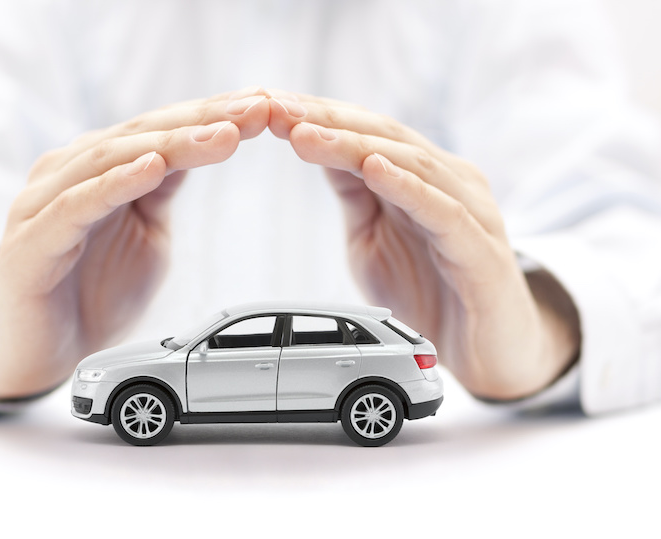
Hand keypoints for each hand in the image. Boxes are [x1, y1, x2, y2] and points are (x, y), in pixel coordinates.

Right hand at [0, 88, 270, 398]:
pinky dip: (116, 184)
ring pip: (111, 160)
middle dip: (202, 121)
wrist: (38, 354)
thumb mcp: (145, 232)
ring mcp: (44, 204)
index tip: (262, 106)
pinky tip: (152, 168)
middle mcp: (68, 174)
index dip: (211, 116)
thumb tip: (205, 144)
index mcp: (97, 169)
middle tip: (255, 110)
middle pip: (141, 135)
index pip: (160, 130)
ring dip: (171, 144)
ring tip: (221, 134)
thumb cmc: (90, 293)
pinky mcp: (31, 242)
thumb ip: (164, 189)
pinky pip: (77, 205)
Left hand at [268, 91, 579, 398]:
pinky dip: (408, 187)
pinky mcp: (481, 251)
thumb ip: (354, 195)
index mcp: (423, 178)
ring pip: (412, 165)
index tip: (269, 106)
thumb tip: (315, 147)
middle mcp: (451, 183)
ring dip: (354, 146)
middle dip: (327, 122)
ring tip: (308, 134)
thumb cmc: (431, 293)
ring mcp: (471, 213)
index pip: (367, 133)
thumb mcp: (373, 239)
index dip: (319, 117)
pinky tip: (375, 169)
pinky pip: (444, 212)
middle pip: (385, 137)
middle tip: (278, 110)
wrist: (487, 356)